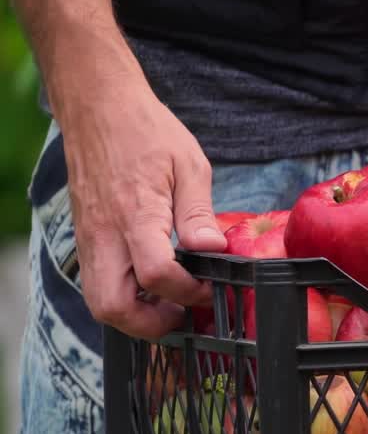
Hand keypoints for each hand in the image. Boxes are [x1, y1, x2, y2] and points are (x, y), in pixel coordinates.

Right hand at [60, 66, 225, 338]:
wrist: (98, 109)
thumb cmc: (147, 132)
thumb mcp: (189, 164)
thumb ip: (199, 213)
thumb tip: (214, 250)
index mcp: (135, 214)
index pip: (156, 273)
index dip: (187, 291)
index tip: (211, 286)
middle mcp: (105, 234)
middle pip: (113, 306)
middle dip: (151, 324)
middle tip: (185, 312)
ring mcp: (90, 239)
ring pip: (100, 301)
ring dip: (135, 315)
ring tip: (171, 303)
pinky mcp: (87, 239)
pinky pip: (98, 283)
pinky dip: (124, 296)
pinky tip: (154, 284)